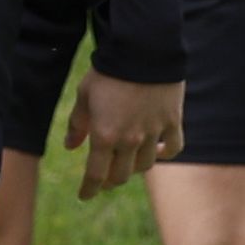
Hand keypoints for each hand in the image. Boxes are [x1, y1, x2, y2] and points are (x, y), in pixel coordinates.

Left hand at [72, 72, 182, 198]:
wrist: (143, 49)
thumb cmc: (108, 71)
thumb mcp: (84, 96)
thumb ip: (78, 125)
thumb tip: (70, 147)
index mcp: (104, 136)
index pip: (95, 175)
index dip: (89, 189)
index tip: (84, 196)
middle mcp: (129, 140)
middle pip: (121, 175)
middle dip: (110, 180)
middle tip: (106, 178)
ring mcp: (154, 132)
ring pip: (146, 165)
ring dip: (135, 167)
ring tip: (129, 161)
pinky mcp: (172, 121)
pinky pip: (174, 147)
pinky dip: (166, 153)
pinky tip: (159, 150)